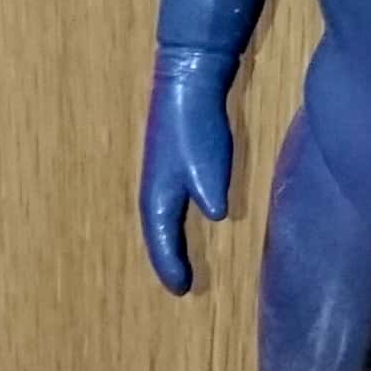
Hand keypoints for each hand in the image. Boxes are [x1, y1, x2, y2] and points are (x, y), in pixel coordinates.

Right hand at [139, 48, 235, 293]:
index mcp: (158, 192)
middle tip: (180, 283)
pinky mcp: (173, 160)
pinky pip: (170, 202)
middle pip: (158, 231)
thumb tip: (216, 215)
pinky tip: (189, 218)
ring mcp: (161, 171)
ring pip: (162, 217)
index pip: (162, 238)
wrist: (189, 81)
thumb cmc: (196, 123)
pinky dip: (175, 221)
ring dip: (169, 241)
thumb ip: (209, 190)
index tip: (181, 289)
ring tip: (180, 263)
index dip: (171, 264)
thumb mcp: (207, 161)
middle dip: (166, 258)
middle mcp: (154, 186)